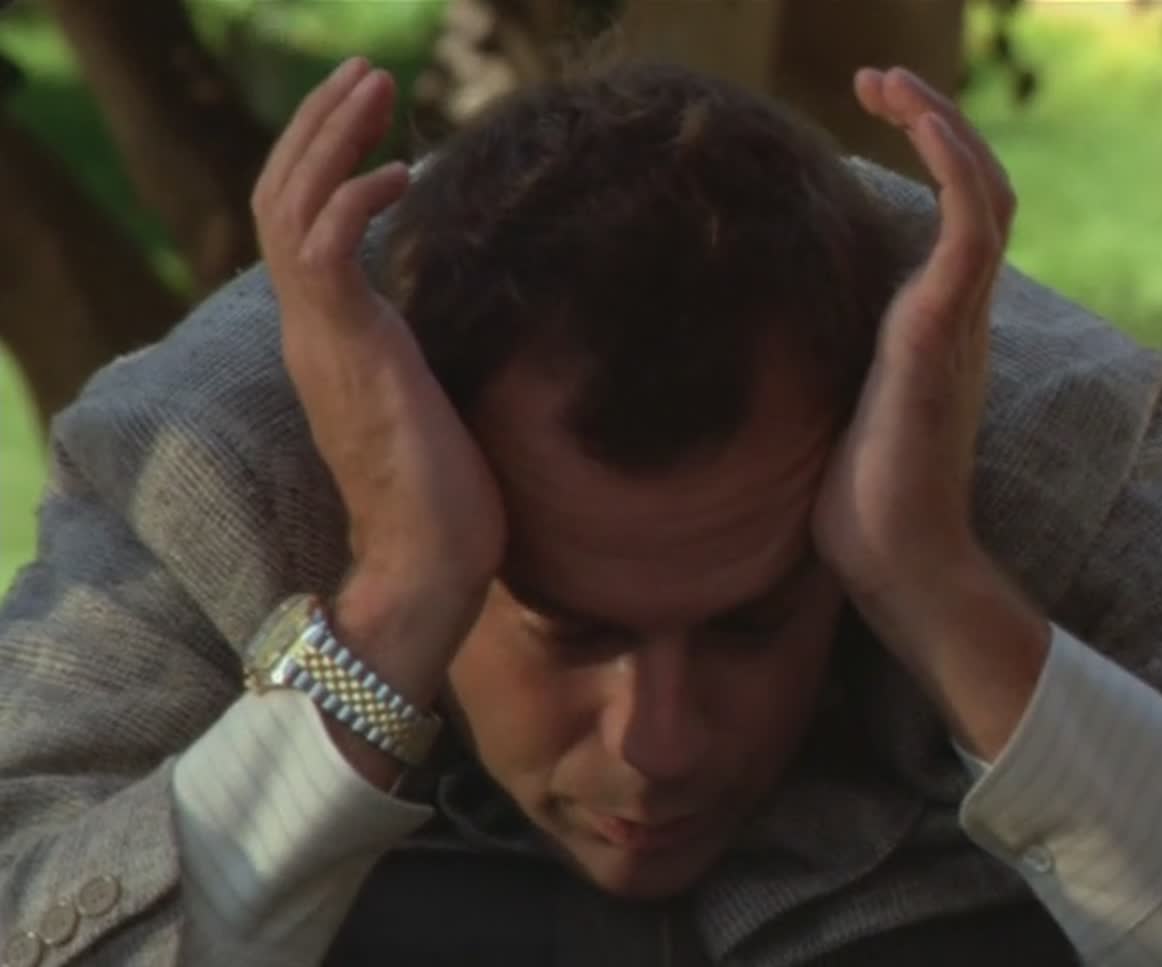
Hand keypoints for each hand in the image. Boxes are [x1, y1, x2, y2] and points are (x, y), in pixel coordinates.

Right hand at [251, 58, 505, 708]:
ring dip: (330, 138)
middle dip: (319, 128)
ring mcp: (323, 342)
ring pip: (290, 208)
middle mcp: (311, 333)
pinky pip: (326, 251)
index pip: (298, 230)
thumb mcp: (427, 404)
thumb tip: (456, 337)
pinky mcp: (351, 353)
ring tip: (376, 86)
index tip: (374, 122)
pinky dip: (354, 198)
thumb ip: (418, 358)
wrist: (427, 568)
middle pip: (280, 199)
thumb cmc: (441, 499)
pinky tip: (402, 172)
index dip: (324, 166)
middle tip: (368, 74)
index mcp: (330, 340)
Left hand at [813, 67, 1015, 621]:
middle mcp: (960, 318)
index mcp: (936, 331)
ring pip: (985, 193)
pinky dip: (952, 163)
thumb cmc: (859, 507)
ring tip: (887, 80)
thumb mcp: (836, 416)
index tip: (872, 117)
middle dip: (935, 124)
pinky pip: (971, 226)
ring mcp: (960, 323)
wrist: (897, 563)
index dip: (930, 161)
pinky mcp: (943, 333)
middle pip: (981, 191)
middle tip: (878, 79)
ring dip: (942, 124)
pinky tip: (914, 120)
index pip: (956, 224)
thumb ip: (827, 373)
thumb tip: (765, 363)